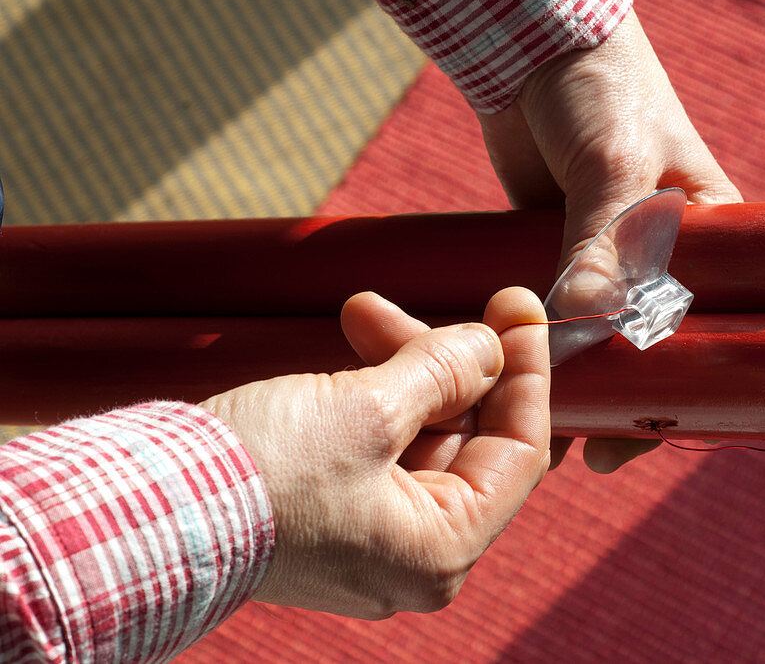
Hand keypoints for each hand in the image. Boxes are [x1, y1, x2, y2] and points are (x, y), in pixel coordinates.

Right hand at [199, 289, 549, 617]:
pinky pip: (374, 446)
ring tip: (365, 311)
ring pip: (415, 434)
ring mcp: (366, 537)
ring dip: (402, 366)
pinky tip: (354, 343)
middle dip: (452, 362)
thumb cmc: (256, 475)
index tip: (523, 313)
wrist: (141, 506)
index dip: (526, 375)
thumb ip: (444, 372)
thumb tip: (491, 346)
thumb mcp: (368, 410)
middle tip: (455, 304)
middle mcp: (411, 556)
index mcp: (440, 551)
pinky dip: (369, 393)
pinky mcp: (325, 514)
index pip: (518, 453)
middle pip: (465, 438)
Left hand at [477, 8, 740, 472]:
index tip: (643, 436)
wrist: (532, 44)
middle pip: (650, 351)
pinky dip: (531, 345)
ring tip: (532, 428)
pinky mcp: (556, 252)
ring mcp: (607, 260)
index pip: (717, 334)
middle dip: (618, 401)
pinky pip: (547, 313)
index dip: (687, 394)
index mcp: (712, 241)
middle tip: (582, 448)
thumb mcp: (614, 163)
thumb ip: (602, 243)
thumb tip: (585, 328)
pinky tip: (504, 381)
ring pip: (593, 340)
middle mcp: (666, 260)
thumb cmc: (600, 88)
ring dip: (566, 381)